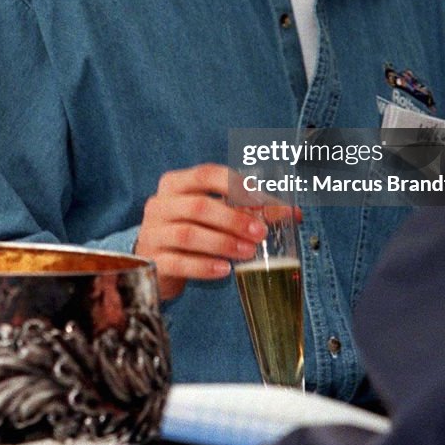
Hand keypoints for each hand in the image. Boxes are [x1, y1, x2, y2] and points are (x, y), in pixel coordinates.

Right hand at [135, 163, 266, 299]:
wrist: (154, 260)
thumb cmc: (190, 228)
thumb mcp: (213, 213)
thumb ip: (245, 209)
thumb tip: (292, 213)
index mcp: (176, 183)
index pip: (206, 174)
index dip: (234, 185)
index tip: (260, 200)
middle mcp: (160, 204)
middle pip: (199, 206)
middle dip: (234, 219)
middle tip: (260, 232)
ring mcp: (153, 232)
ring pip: (189, 234)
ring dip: (223, 242)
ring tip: (248, 252)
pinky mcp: (152, 261)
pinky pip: (179, 263)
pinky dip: (204, 266)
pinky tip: (224, 269)